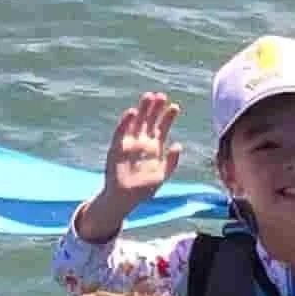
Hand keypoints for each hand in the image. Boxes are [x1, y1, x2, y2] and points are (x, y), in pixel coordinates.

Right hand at [76, 91, 182, 235]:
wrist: (124, 199)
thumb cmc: (143, 189)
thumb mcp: (162, 175)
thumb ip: (171, 162)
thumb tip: (178, 145)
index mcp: (154, 147)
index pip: (162, 128)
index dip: (168, 117)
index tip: (175, 106)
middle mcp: (142, 142)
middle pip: (149, 121)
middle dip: (155, 109)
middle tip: (161, 96)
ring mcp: (129, 143)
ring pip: (136, 122)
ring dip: (142, 110)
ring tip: (149, 97)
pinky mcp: (117, 147)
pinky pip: (121, 132)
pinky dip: (126, 122)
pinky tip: (132, 112)